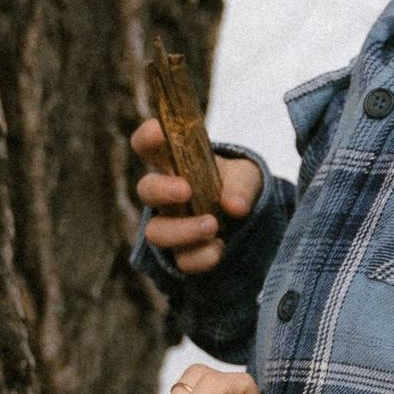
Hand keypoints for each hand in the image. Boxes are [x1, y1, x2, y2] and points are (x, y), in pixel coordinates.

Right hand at [132, 113, 263, 279]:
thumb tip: (234, 207)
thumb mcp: (246, 176)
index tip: (160, 132)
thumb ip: (241, 185)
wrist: (247, 216)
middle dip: (162, 190)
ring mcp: (171, 225)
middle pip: (145, 190)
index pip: (146, 145)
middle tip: (185, 191)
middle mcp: (166, 195)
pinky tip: (220, 247)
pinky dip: (201, 257)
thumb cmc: (235, 184)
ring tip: (213, 226)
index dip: (147, 137)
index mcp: (174, 164)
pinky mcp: (184, 253)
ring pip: (156, 232)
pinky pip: (182, 260)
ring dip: (183, 230)